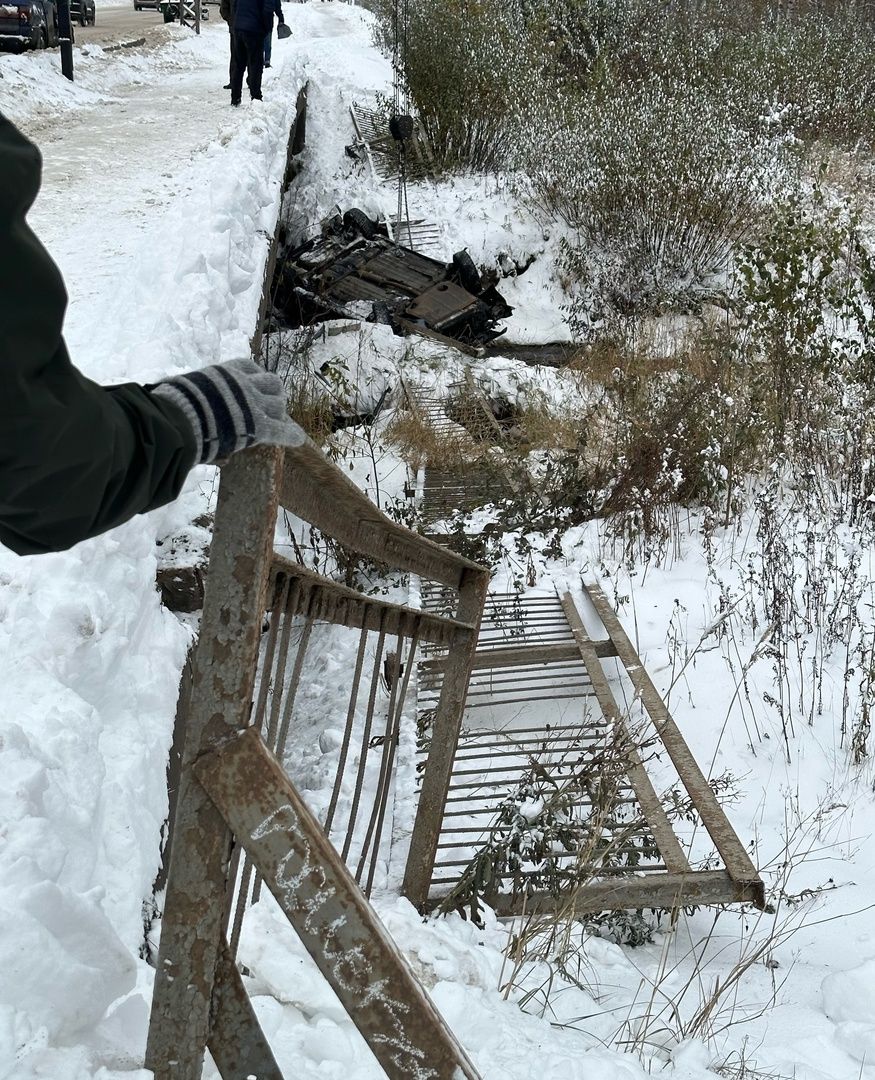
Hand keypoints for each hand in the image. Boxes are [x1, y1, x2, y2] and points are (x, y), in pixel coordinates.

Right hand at [150, 358, 305, 463]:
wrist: (179, 418)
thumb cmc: (172, 404)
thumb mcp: (183, 387)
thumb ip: (190, 390)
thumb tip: (166, 387)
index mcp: (225, 372)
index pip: (249, 367)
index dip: (256, 377)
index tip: (256, 385)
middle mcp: (244, 384)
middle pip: (271, 383)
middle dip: (272, 394)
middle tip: (270, 407)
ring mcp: (254, 404)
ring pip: (279, 404)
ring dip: (279, 412)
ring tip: (278, 422)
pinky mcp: (259, 425)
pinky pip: (282, 429)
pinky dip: (291, 434)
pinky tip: (298, 438)